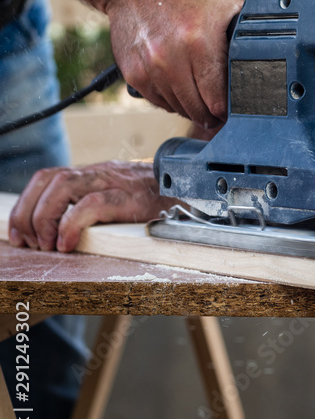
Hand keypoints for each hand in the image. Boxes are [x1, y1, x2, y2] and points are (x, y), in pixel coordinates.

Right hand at [0, 0, 252, 127]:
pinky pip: (157, 101)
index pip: (218, 100)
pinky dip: (172, 98)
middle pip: (198, 110)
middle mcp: (169, 57)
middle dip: (215, 111)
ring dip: (193, 106)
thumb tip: (288, 50)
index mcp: (199, 40)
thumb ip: (262, 24)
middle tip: (226, 103)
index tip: (240, 103)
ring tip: (205, 89)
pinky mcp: (132, 70)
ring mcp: (148, 66)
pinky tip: (182, 81)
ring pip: (177, 108)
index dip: (233, 107)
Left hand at [9, 162, 168, 252]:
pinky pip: (89, 205)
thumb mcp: (116, 198)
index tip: (20, 234)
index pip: (46, 177)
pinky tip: (68, 244)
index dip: (26, 205)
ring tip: (49, 245)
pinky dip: (70, 225)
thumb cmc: (154, 201)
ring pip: (62, 187)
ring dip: (45, 218)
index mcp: (92, 174)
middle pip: (47, 180)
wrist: (190, 191)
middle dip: (28, 214)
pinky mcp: (126, 197)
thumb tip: (59, 233)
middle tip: (31, 243)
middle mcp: (98, 173)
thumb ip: (90, 206)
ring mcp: (112, 183)